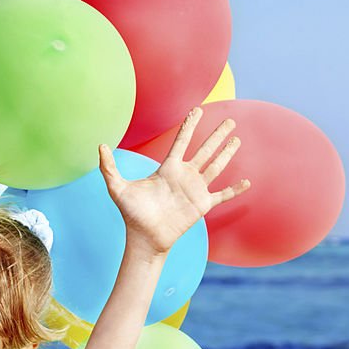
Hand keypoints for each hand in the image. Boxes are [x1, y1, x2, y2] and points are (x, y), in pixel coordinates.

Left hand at [99, 106, 249, 255]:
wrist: (144, 238)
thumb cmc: (131, 214)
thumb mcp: (118, 189)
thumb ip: (109, 168)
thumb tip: (100, 146)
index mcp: (168, 168)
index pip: (182, 141)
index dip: (190, 125)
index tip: (198, 110)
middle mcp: (184, 176)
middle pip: (205, 150)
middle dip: (217, 135)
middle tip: (230, 120)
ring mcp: (195, 190)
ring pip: (216, 167)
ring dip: (227, 154)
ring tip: (237, 139)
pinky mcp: (202, 205)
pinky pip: (222, 195)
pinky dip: (235, 190)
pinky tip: (247, 182)